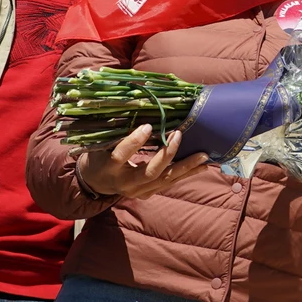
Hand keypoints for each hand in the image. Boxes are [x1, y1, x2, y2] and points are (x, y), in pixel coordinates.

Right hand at [74, 124, 206, 200]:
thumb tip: (136, 107)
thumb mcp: (101, 144)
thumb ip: (117, 133)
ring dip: (186, 167)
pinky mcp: (148, 194)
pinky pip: (169, 183)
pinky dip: (186, 174)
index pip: (121, 155)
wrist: (97, 182)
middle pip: (149, 172)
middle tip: (179, 135)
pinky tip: (201, 166)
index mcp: (109, 168)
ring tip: (204, 156)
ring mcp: (138, 191)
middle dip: (167, 155)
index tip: (147, 126)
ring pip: (165, 180)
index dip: (134, 142)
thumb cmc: (100, 156)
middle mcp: (125, 183)